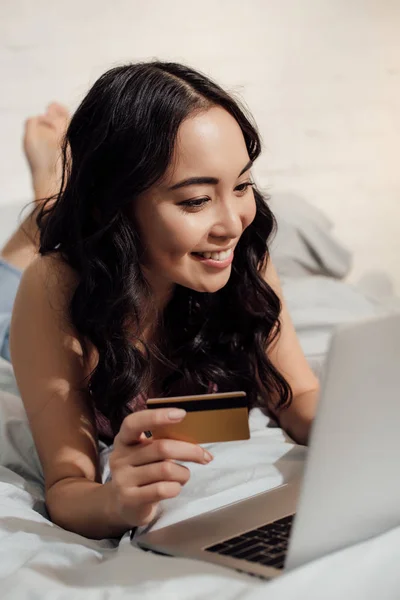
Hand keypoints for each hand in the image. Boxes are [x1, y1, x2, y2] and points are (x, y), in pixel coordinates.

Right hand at [109, 408, 212, 527]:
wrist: (123, 505)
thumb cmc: (143, 472)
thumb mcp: (145, 453)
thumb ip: (162, 442)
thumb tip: (195, 440)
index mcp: (124, 439)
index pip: (134, 423)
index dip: (156, 416)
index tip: (182, 414)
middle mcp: (120, 457)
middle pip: (161, 448)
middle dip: (190, 451)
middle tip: (205, 456)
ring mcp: (123, 479)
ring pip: (166, 470)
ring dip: (183, 473)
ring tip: (184, 476)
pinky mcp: (130, 499)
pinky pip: (163, 489)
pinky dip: (176, 487)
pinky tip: (174, 488)